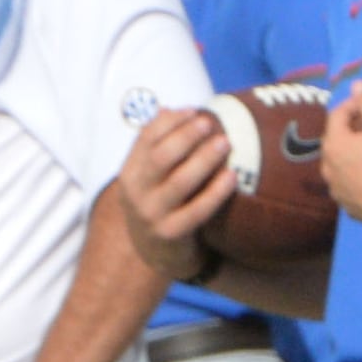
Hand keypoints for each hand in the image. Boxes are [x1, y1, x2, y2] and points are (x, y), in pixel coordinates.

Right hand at [117, 103, 233, 279]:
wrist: (158, 253)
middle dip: (186, 137)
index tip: (194, 111)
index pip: (146, 138)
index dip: (170, 121)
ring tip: (225, 143)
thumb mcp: (152, 175)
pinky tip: (232, 176)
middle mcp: (135, 193)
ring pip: (180, 182)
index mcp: (129, 172)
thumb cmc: (162, 202)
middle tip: (210, 124)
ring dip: (204, 159)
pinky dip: (216, 192)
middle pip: (161, 157)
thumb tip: (171, 109)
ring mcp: (151, 215)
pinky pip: (198, 210)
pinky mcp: (171, 234)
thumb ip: (158, 145)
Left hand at [318, 80, 361, 233]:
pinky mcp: (350, 209)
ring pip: (341, 166)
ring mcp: (337, 192)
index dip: (353, 104)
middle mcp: (328, 170)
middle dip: (351, 129)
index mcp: (333, 146)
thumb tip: (356, 84)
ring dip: (353, 154)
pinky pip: (350, 186)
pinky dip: (358, 176)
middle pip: (336, 141)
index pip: (336, 115)